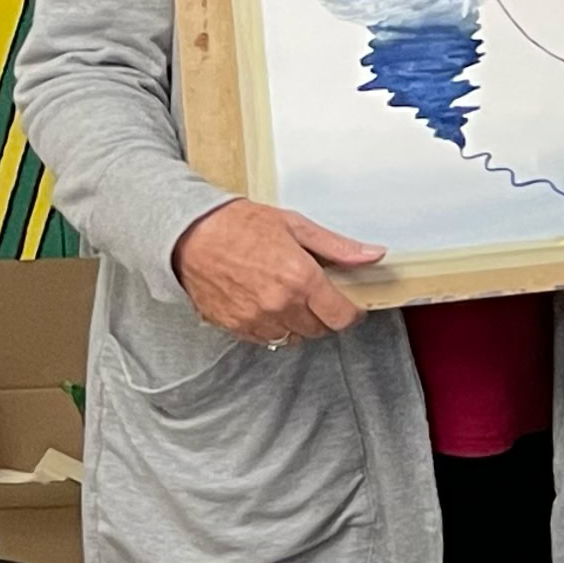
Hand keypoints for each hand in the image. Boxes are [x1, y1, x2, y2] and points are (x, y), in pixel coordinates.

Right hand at [173, 197, 380, 344]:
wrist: (189, 234)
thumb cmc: (241, 224)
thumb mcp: (296, 226)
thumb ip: (338, 247)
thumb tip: (374, 254)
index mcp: (301, 279)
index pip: (341, 317)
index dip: (351, 314)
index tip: (350, 307)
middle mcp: (280, 305)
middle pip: (319, 330)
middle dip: (325, 316)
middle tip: (318, 297)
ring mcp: (255, 319)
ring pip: (292, 337)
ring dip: (298, 324)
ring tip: (291, 299)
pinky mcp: (233, 326)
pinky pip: (265, 338)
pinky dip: (273, 327)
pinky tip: (268, 305)